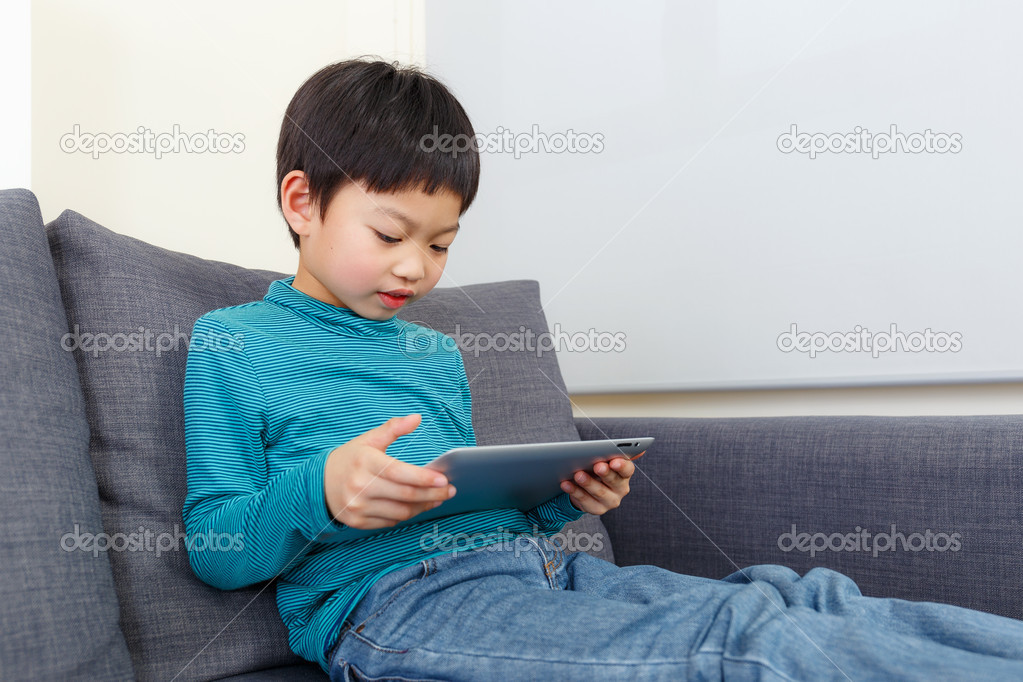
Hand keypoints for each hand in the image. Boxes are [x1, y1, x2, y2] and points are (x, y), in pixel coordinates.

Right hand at [323, 414, 455, 529]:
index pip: (400, 473)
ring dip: (423, 507)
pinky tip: (416, 506)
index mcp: (365, 463)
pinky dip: (406, 515)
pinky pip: (390, 522)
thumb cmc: (350, 459)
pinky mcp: (358, 522)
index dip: (425, 478)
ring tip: (436, 499)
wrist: (318, 484)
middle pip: (405, 495)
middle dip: (432, 494)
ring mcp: (358, 507)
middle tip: (449, 491)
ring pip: (401, 512)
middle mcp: (360, 487)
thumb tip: (417, 418)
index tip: (444, 479)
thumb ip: (393, 428)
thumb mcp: (368, 440)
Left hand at [560, 453, 641, 514]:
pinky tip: (565, 483)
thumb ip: (614, 453)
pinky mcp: (598, 509)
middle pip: (614, 481)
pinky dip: (574, 491)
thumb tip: (641, 450)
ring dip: (588, 483)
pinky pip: (585, 501)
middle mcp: (621, 489)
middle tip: (597, 466)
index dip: (622, 466)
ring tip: (578, 474)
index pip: (628, 470)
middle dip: (605, 473)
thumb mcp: (603, 459)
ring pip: (599, 492)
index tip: (614, 461)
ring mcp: (610, 501)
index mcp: (624, 474)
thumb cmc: (595, 468)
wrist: (585, 487)